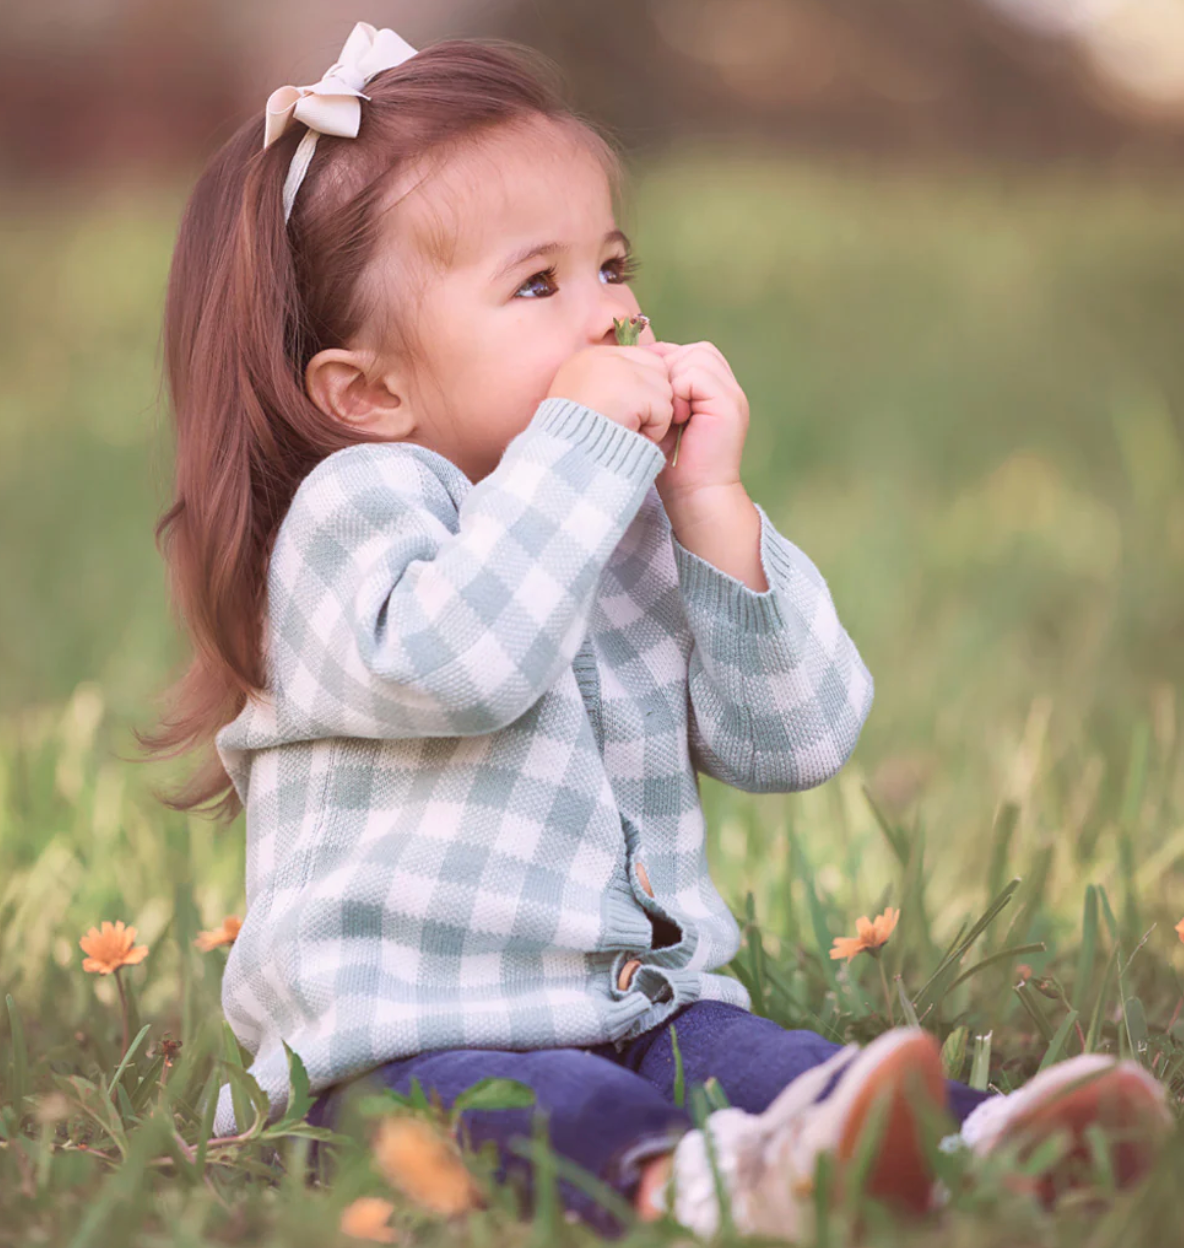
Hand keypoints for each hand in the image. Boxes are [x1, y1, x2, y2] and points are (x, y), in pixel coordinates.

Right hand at [547, 343, 673, 442]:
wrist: (562, 459)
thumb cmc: (576, 442)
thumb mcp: (587, 404)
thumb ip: (614, 386)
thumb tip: (656, 370)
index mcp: (589, 358)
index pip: (641, 358)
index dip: (643, 388)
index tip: (628, 411)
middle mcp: (603, 356)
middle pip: (658, 369)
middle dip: (651, 400)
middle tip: (626, 423)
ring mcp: (619, 370)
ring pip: (664, 390)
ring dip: (652, 418)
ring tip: (623, 431)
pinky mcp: (633, 391)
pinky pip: (664, 410)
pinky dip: (653, 431)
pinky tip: (629, 436)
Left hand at [641, 340, 749, 508]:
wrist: (695, 495)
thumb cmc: (674, 463)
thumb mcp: (664, 417)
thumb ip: (661, 388)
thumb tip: (643, 358)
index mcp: (715, 389)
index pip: (690, 352)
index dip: (665, 366)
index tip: (650, 393)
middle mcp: (728, 388)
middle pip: (696, 350)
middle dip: (670, 370)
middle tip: (660, 403)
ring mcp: (732, 395)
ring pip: (696, 357)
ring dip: (673, 381)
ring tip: (669, 413)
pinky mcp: (728, 405)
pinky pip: (696, 375)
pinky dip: (678, 391)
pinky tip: (675, 418)